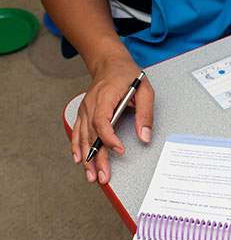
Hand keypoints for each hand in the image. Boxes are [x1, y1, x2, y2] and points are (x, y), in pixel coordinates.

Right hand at [71, 55, 153, 183]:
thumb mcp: (144, 90)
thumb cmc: (127, 74)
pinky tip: (79, 160)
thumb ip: (145, 114)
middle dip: (97, 158)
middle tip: (103, 176)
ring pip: (83, 137)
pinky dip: (77, 147)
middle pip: (91, 135)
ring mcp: (85, 109)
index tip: (120, 150)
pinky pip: (77, 132)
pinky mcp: (84, 113)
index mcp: (105, 96)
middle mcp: (91, 104)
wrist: (110, 63)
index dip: (109, 138)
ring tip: (92, 176)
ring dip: (87, 158)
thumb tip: (145, 136)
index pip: (102, 121)